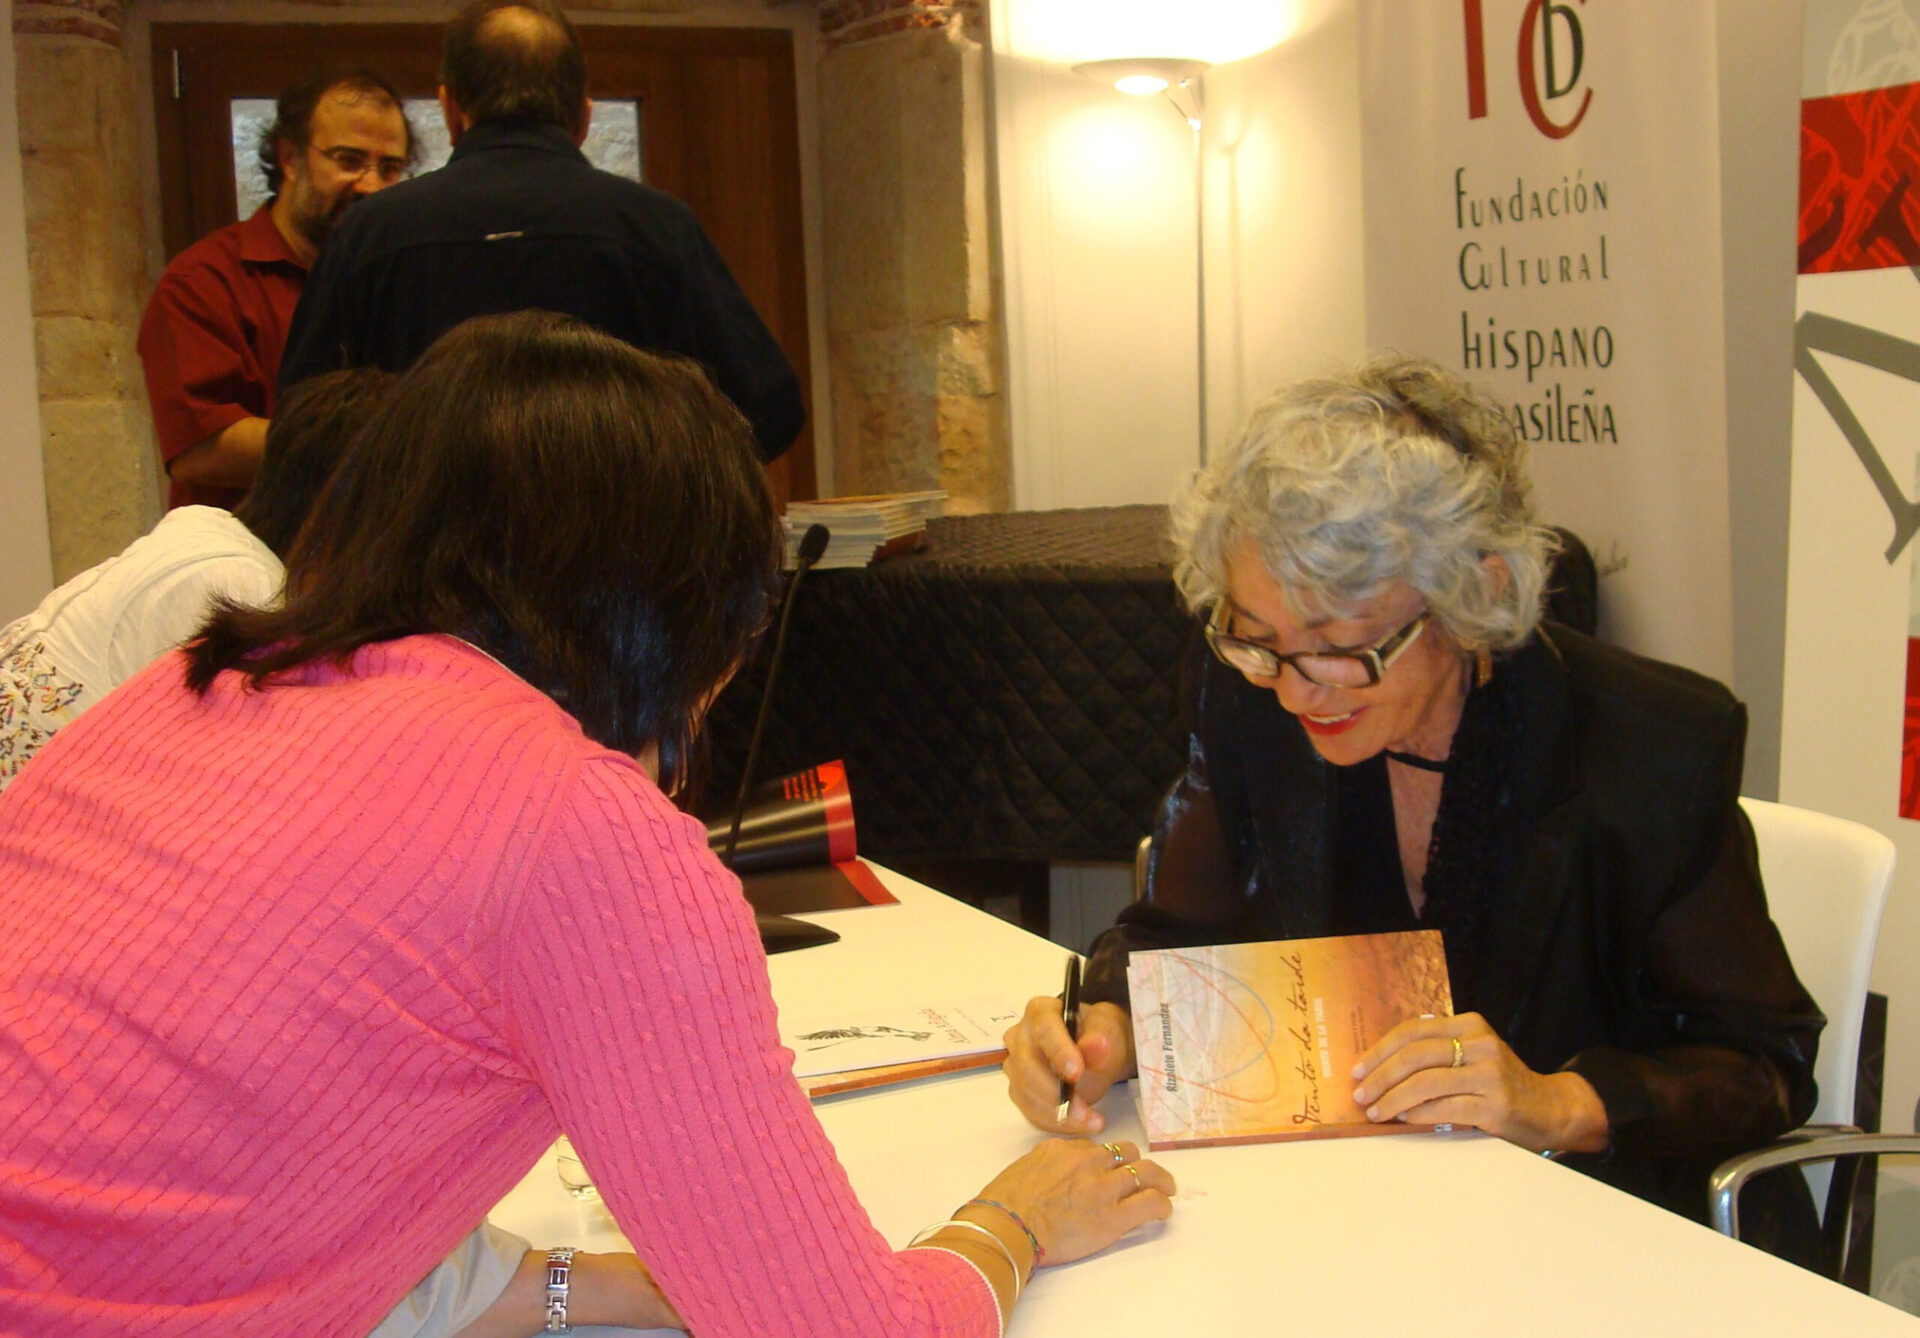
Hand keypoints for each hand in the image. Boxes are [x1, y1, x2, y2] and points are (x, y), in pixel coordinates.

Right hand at [973, 1137, 1174, 1267]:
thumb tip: (1060, 1172)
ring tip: (1166, 1188)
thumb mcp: (1024, 1168)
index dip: (1109, 1159)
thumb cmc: (1004, 1206)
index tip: (1112, 1169)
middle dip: (1136, 1162)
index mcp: (1063, 1149)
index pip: (1097, 1147)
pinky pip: (1149, 1202)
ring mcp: (1102, 1188)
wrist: (1006, 1227)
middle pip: (1126, 1152)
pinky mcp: (1112, 1217)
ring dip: (1159, 1180)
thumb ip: (1048, 1165)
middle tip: (1144, 1174)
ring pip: (1145, 1171)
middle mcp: (1087, 1162)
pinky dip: (1161, 1203)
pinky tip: (1163, 1209)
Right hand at [1003, 996, 1134, 1132]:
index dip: (1058, 1052)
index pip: (1043, 1030)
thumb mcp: (1109, 1031)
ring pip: (1025, 1094)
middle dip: (1056, 1094)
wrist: (1098, 1054)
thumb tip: (1096, 1046)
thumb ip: (1102, 1038)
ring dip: (1057, 1115)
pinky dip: (1055, 1124)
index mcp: (1040, 1011)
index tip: (1076, 1073)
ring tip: (1091, 1121)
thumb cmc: (1101, 1036)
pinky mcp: (1019, 1090)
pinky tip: (1079, 1124)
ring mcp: (1015, 1065)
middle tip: (1086, 1111)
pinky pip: (1030, 1112)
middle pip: (1026, 1066)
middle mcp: (1020, 1036)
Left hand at [1349, 1012, 1608, 1154]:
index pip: (1413, 1030)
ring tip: (1376, 1111)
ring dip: (1393, 1099)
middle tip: (1360, 1094)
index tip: (1357, 1068)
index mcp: (1470, 1025)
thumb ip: (1435, 1052)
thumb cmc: (1498, 1082)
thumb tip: (1377, 1067)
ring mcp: (1490, 1074)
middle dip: (1380, 1076)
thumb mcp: (1471, 1054)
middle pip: (1416, 1055)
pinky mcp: (1496, 1105)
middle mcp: (1481, 1044)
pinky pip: (1444, 1108)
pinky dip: (1417, 1114)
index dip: (1380, 1049)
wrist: (1549, 1109)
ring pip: (1426, 1082)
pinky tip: (1403, 1119)